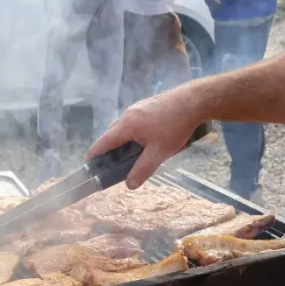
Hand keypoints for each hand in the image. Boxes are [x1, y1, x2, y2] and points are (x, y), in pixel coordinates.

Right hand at [88, 87, 205, 188]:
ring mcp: (138, 108)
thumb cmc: (175, 126)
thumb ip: (142, 169)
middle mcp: (128, 114)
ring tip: (131, 156)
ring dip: (123, 142)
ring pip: (124, 128)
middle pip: (112, 134)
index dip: (94, 155)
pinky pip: (134, 122)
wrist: (194, 100)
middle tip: (113, 166)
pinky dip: (133, 134)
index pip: (103, 142)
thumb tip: (129, 185)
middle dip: (109, 150)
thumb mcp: (159, 152)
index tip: (89, 167)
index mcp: (126, 125)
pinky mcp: (148, 106)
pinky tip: (146, 142)